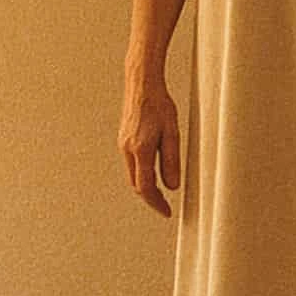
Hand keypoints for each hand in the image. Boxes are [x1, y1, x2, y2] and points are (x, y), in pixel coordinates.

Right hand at [119, 75, 181, 216]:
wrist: (142, 84)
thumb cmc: (159, 104)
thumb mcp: (172, 133)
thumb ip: (171, 160)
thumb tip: (172, 186)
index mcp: (140, 149)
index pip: (146, 187)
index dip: (156, 203)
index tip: (166, 212)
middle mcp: (128, 149)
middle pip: (136, 184)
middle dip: (150, 198)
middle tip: (164, 206)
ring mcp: (123, 144)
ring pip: (132, 175)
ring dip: (145, 187)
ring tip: (160, 194)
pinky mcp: (124, 140)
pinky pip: (131, 164)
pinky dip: (141, 174)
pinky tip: (152, 174)